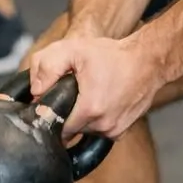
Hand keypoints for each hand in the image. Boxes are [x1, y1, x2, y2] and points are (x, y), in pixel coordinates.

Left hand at [27, 35, 164, 141]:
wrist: (148, 61)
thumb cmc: (112, 55)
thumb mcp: (74, 50)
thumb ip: (47, 66)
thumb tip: (34, 90)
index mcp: (89, 109)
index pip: (57, 128)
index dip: (50, 114)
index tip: (51, 101)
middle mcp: (103, 126)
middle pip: (70, 130)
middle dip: (65, 114)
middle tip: (69, 92)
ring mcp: (114, 131)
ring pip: (84, 132)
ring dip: (80, 117)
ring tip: (85, 94)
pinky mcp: (121, 132)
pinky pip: (98, 131)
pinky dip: (94, 120)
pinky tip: (98, 100)